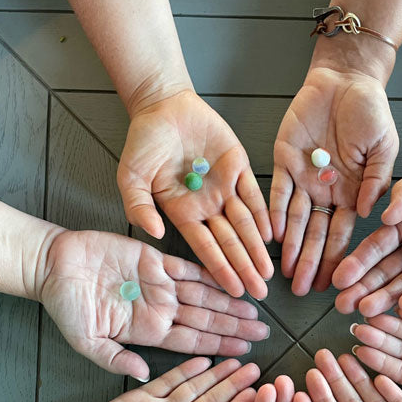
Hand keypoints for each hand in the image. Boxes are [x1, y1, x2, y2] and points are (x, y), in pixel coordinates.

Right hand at [39, 229, 269, 379]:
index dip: (219, 348)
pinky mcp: (155, 258)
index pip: (191, 342)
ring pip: (204, 294)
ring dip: (230, 302)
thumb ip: (115, 358)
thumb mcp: (86, 340)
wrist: (52, 266)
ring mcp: (159, 283)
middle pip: (205, 320)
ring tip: (257, 311)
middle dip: (234, 327)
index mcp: (145, 330)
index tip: (245, 354)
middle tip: (265, 334)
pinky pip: (190, 266)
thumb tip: (145, 375)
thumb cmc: (65, 306)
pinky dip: (213, 272)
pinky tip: (234, 278)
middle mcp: (158, 308)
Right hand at [117, 90, 272, 298]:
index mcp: (181, 212)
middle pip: (229, 243)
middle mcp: (206, 205)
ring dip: (257, 249)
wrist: (162, 107)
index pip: (205, 247)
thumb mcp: (130, 178)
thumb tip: (155, 234)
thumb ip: (139, 207)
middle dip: (244, 268)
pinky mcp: (239, 165)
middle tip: (260, 294)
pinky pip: (254, 194)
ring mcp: (224, 187)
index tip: (232, 291)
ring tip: (269, 273)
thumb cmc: (143, 143)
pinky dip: (263, 213)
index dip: (219, 269)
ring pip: (245, 224)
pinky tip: (271, 235)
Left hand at [270, 67, 398, 294]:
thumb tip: (373, 214)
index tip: (337, 284)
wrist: (345, 82)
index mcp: (352, 192)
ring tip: (286, 274)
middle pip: (316, 234)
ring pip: (294, 220)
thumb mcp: (385, 147)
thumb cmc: (370, 112)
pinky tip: (273, 235)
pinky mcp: (283, 162)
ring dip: (291, 247)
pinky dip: (274, 213)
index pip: (344, 233)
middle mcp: (325, 191)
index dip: (340, 258)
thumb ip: (379, 180)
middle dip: (311, 262)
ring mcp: (303, 179)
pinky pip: (276, 192)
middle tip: (302, 290)